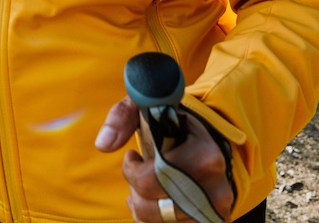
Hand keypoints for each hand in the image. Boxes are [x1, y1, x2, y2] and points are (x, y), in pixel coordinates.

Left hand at [95, 97, 233, 221]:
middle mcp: (215, 191)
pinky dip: (151, 219)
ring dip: (142, 205)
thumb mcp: (149, 106)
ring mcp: (214, 213)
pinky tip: (152, 202)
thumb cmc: (173, 124)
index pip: (152, 178)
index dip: (132, 171)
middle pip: (151, 207)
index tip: (133, 156)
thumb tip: (103, 145)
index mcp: (206, 158)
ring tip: (144, 186)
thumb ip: (122, 117)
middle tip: (138, 172)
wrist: (209, 143)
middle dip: (135, 189)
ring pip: (156, 222)